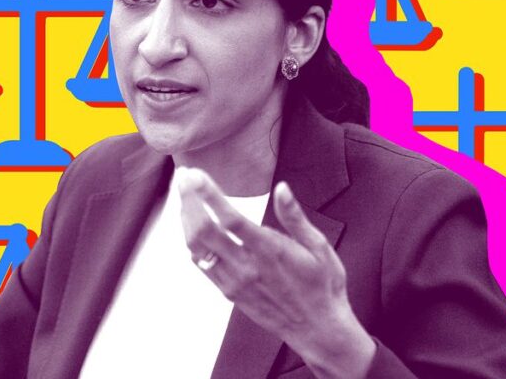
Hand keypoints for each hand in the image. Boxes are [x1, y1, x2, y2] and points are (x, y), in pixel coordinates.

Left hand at [175, 167, 375, 378]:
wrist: (317, 329)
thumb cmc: (322, 285)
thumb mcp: (318, 247)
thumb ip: (295, 217)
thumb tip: (283, 188)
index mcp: (270, 251)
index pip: (231, 219)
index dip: (209, 195)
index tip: (195, 176)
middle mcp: (247, 267)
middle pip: (205, 231)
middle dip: (189, 201)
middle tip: (183, 177)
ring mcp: (234, 282)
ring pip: (197, 248)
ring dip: (186, 219)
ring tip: (184, 196)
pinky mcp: (229, 292)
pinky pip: (202, 264)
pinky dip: (192, 242)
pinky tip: (192, 226)